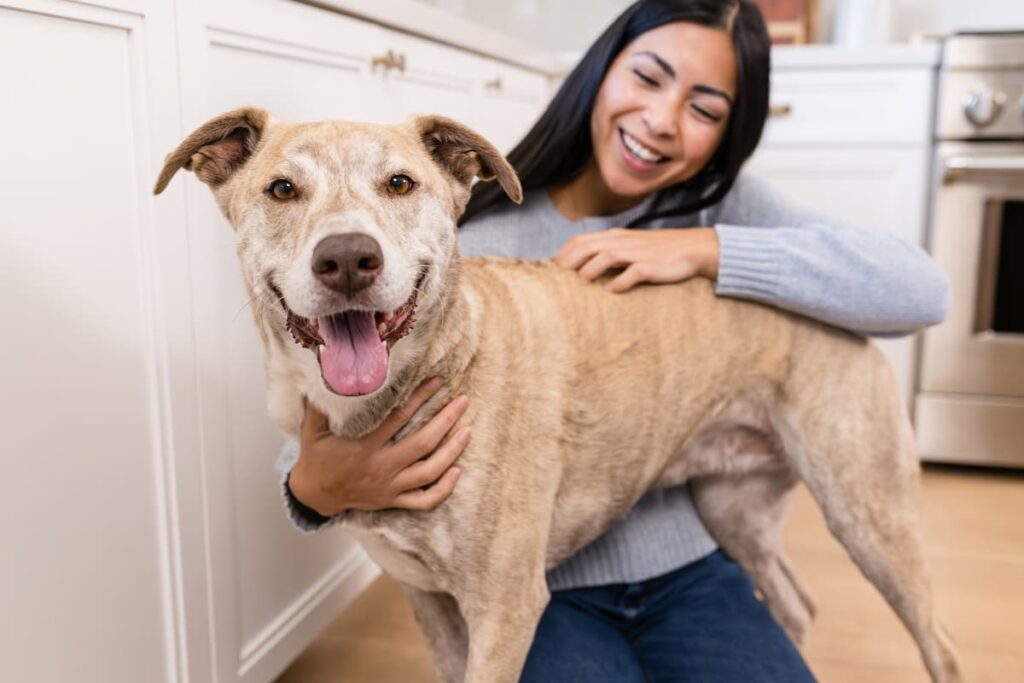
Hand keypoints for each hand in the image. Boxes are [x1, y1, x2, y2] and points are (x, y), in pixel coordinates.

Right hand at [289, 378, 469, 514]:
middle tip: (463, 401)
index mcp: (364, 446)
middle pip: (423, 443)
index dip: (420, 397)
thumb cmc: (317, 457)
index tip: (437, 382)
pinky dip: (444, 489)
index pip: (400, 417)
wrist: (314, 495)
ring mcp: (390, 487)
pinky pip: (424, 501)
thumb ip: (322, 403)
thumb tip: (329, 372)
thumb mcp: (314, 428)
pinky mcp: (393, 500)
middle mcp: (381, 466)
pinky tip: (457, 471)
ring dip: (452, 451)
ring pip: (430, 471)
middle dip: (446, 420)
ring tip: (467, 431)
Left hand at [553, 227, 719, 292]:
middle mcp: (621, 242)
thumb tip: (584, 268)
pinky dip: (620, 283)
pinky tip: (611, 292)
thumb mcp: (629, 247)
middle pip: (587, 247)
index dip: (563, 254)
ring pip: (606, 257)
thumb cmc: (657, 251)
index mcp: (614, 237)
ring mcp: (636, 253)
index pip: (580, 240)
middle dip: (568, 264)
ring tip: (581, 286)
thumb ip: (608, 253)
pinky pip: (632, 273)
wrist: (691, 248)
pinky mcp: (650, 266)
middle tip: (557, 282)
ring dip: (590, 272)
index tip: (551, 271)